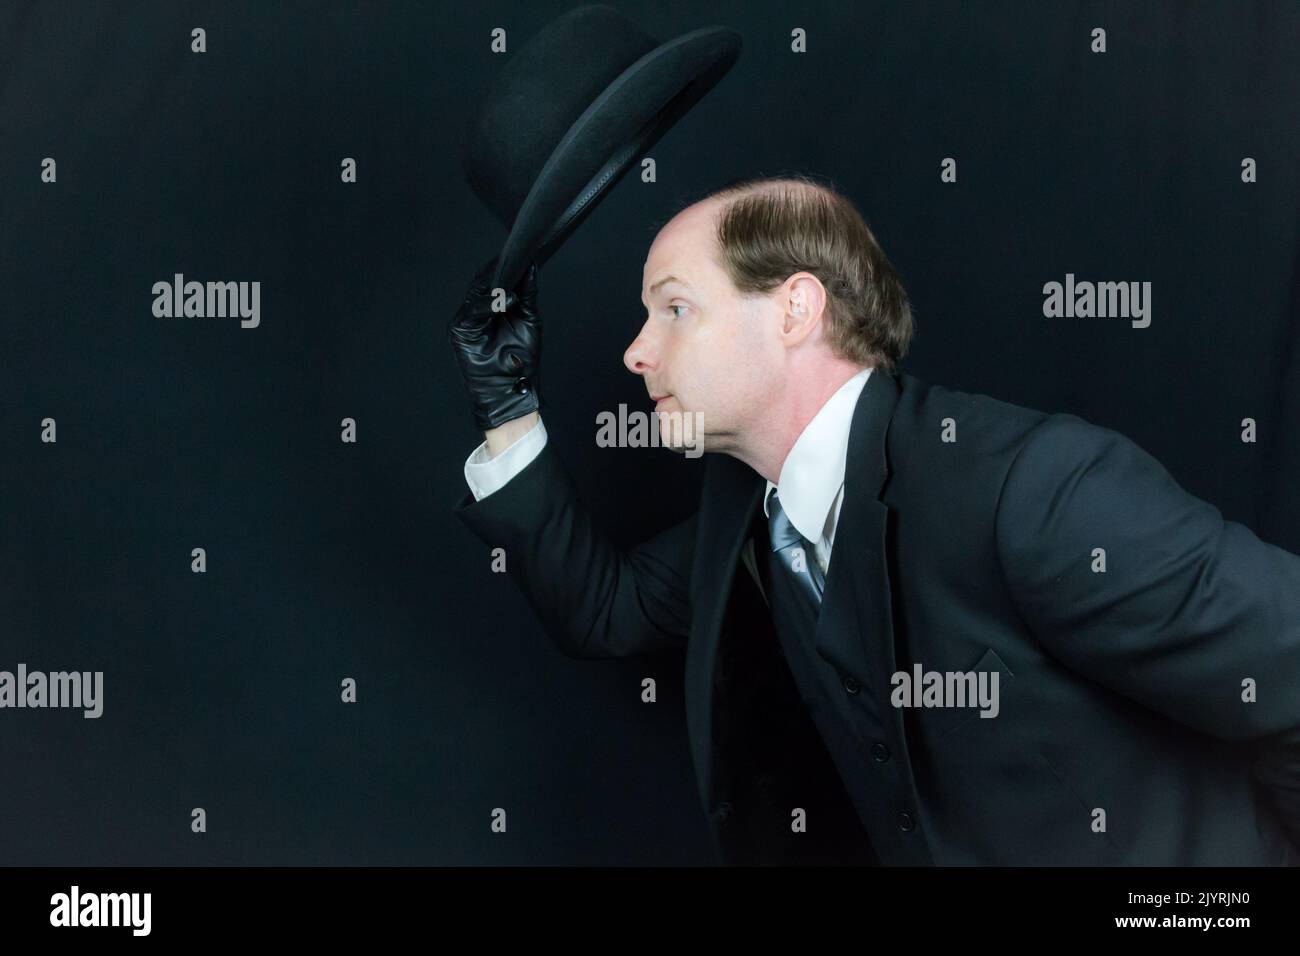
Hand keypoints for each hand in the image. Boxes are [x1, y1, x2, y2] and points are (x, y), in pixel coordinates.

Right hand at [447, 255, 541, 431]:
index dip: (505, 267)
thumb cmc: (521, 361)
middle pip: (483, 284)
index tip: (520, 253)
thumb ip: (528, 294)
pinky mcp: (459, 331)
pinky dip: (488, 305)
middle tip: (516, 257)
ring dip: (495, 287)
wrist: (511, 391)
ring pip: (477, 295)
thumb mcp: (529, 321)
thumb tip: (531, 267)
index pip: (495, 280)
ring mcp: (467, 321)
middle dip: (499, 272)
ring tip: (512, 278)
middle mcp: (477, 312)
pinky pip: (472, 312)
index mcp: (493, 308)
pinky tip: (504, 301)